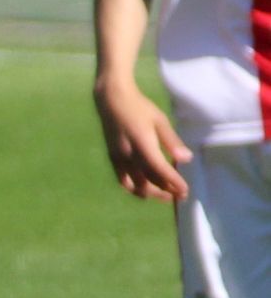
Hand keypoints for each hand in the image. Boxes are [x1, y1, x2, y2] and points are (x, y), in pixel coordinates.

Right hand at [97, 80, 192, 201]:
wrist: (112, 101)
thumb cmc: (140, 108)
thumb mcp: (160, 120)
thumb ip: (171, 142)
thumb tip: (186, 159)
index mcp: (143, 144)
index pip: (160, 170)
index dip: (173, 183)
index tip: (185, 191)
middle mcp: (129, 156)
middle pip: (147, 182)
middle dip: (164, 191)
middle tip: (179, 196)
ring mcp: (119, 159)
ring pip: (134, 185)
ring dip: (150, 193)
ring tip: (164, 196)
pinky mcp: (113, 159)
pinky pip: (123, 180)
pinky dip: (135, 188)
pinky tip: (144, 189)